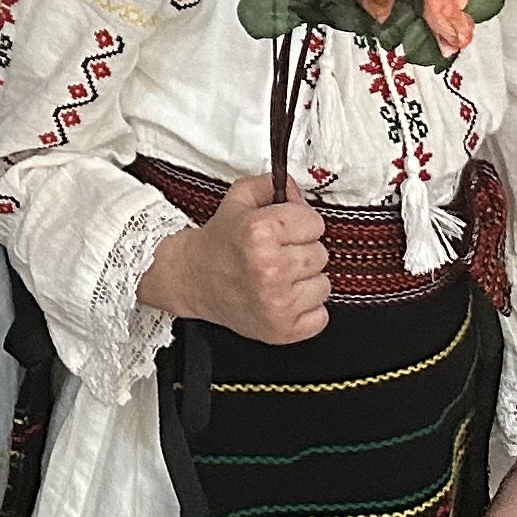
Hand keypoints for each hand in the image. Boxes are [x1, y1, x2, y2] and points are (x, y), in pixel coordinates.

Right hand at [136, 173, 329, 343]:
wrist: (193, 279)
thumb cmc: (219, 242)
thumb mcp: (238, 201)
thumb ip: (270, 186)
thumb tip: (297, 190)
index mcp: (260, 231)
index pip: (315, 223)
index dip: (300, 224)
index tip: (285, 230)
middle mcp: (269, 267)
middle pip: (321, 254)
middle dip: (303, 251)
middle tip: (278, 254)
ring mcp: (277, 303)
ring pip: (324, 285)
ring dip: (306, 281)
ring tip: (279, 278)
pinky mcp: (282, 330)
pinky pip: (321, 316)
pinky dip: (307, 309)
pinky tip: (283, 299)